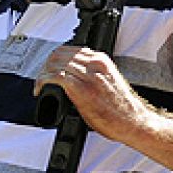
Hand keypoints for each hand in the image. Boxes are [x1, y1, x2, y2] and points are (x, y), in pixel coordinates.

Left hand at [34, 45, 150, 139]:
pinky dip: (42, 81)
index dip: (53, 60)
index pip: (68, 50)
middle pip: (58, 55)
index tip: (48, 70)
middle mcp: (94, 64)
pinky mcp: (82, 89)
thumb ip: (91, 73)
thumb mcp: (108, 81)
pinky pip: (54, 77)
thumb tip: (71, 75)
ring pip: (54, 64)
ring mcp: (88, 75)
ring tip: (39, 85)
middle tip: (41, 79)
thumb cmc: (122, 107)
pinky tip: (39, 90)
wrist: (133, 122)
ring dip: (42, 74)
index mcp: (101, 60)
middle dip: (45, 66)